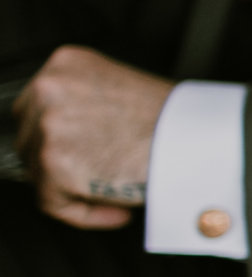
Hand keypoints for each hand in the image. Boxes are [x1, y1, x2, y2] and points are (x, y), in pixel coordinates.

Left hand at [13, 46, 171, 229]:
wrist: (200, 139)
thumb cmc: (178, 121)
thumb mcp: (121, 89)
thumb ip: (86, 103)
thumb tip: (71, 137)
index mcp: (66, 63)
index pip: (34, 107)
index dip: (58, 137)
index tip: (80, 154)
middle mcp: (48, 87)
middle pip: (27, 138)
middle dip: (59, 163)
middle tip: (98, 176)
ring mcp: (47, 124)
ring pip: (38, 172)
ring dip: (73, 189)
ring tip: (116, 191)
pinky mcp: (53, 163)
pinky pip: (53, 203)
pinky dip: (84, 213)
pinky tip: (117, 209)